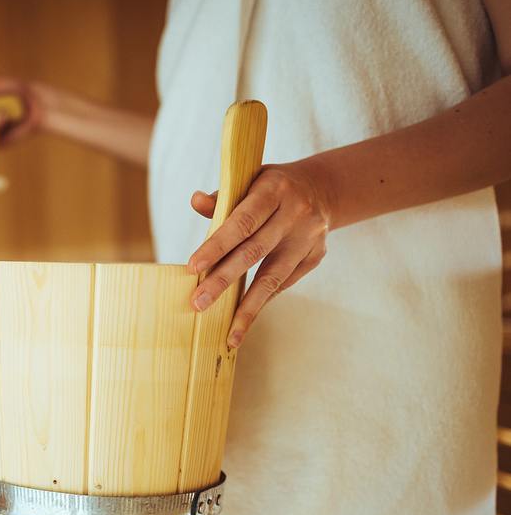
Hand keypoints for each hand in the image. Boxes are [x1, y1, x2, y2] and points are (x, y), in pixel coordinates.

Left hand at [187, 162, 333, 347]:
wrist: (321, 190)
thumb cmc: (270, 188)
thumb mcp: (249, 180)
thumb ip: (223, 196)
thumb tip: (195, 201)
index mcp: (274, 190)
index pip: (241, 222)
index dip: (217, 245)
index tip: (193, 268)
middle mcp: (295, 214)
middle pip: (253, 252)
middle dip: (223, 281)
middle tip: (198, 304)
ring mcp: (308, 238)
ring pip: (273, 277)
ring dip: (248, 307)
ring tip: (229, 334)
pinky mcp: (315, 257)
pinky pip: (284, 283)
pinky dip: (263, 300)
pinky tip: (245, 317)